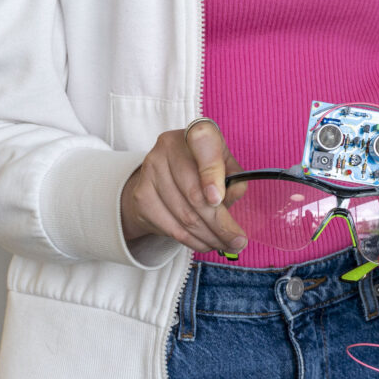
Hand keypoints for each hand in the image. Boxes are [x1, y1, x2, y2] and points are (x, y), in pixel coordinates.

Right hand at [120, 118, 246, 256]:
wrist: (162, 175)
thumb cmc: (203, 169)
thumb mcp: (225, 165)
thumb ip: (234, 179)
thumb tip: (228, 200)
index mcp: (196, 133)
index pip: (203, 145)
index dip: (211, 174)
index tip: (218, 201)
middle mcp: (168, 146)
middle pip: (195, 193)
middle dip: (220, 224)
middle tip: (238, 242)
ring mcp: (151, 170)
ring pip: (184, 215)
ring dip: (208, 236)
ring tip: (225, 245)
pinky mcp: (141, 195)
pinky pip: (170, 227)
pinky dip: (191, 241)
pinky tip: (205, 244)